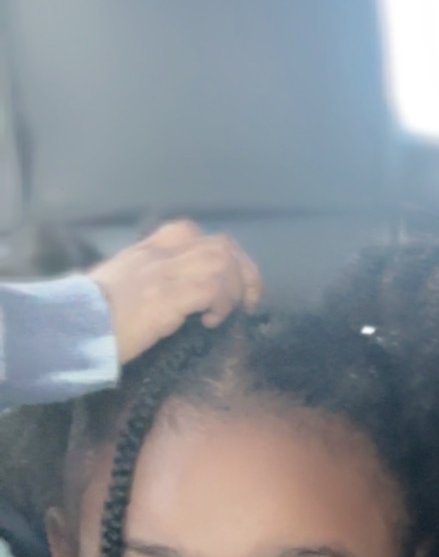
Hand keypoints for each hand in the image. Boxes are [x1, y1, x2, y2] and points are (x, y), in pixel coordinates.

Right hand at [91, 220, 261, 365]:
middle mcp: (160, 253)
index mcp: (148, 248)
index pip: (193, 232)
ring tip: (227, 312)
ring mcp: (165, 272)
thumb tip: (176, 294)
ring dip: (235, 290)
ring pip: (222, 263)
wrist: (73, 325)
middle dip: (244, 271)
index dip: (222, 253)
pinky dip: (221, 305)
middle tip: (247, 300)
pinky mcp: (168, 296)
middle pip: (221, 244)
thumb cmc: (93, 312)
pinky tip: (211, 322)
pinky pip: (213, 288)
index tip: (230, 280)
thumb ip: (148, 277)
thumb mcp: (121, 282)